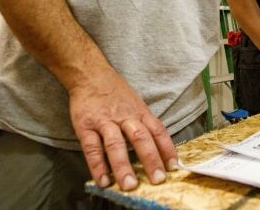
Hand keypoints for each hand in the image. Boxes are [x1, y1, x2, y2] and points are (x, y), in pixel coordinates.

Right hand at [69, 69, 177, 190]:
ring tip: (129, 184)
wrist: (90, 75)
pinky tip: (102, 179)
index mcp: (140, 113)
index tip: (174, 167)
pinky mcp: (86, 126)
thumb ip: (144, 125)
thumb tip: (157, 150)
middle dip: (150, 160)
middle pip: (141, 138)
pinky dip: (97, 165)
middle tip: (157, 179)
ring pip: (116, 144)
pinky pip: (92, 147)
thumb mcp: (136, 104)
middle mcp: (125, 117)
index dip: (167, 149)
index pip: (158, 131)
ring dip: (123, 166)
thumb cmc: (115, 92)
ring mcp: (105, 121)